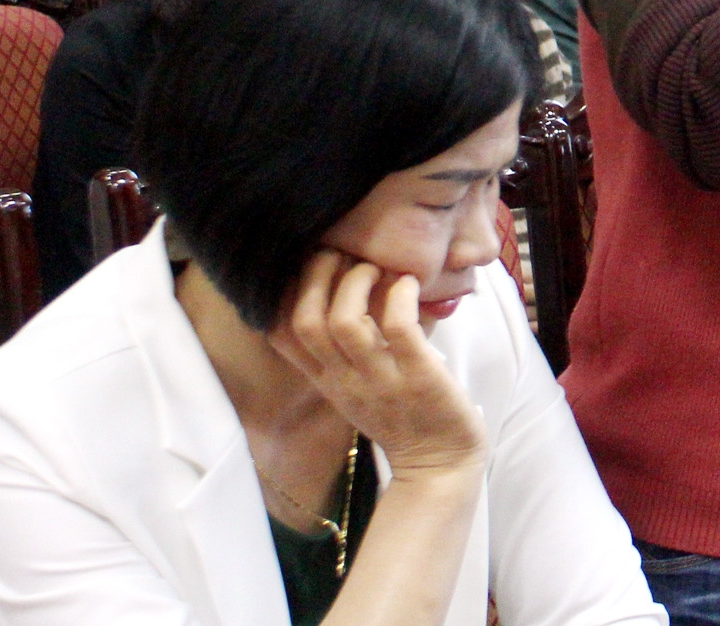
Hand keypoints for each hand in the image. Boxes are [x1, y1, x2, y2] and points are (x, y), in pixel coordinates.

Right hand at [268, 251, 487, 479]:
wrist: (440, 465)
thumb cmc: (403, 414)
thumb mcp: (356, 384)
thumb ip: (342, 347)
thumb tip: (340, 285)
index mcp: (328, 379)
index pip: (279, 333)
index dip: (284, 290)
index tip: (309, 262)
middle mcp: (346, 380)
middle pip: (306, 322)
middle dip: (317, 276)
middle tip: (344, 254)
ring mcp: (382, 380)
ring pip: (344, 324)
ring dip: (358, 283)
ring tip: (377, 267)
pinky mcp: (421, 379)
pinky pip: (399, 331)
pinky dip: (400, 298)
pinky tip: (408, 284)